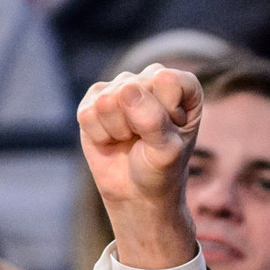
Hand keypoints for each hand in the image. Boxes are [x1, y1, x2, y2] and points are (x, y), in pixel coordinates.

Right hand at [77, 63, 203, 267]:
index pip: (168, 81)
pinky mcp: (94, 99)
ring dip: (117, 130)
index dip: (167, 113)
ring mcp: (120, 85)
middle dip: (138, 124)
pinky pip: (88, 114)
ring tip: (129, 139)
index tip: (171, 133)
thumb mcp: (166, 150)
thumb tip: (126, 90)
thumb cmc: (160, 168)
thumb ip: (153, 119)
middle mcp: (150, 78)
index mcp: (181, 85)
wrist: (137, 191)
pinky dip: (99, 136)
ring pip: (107, 101)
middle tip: (146, 140)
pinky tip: (111, 140)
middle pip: (133, 88)